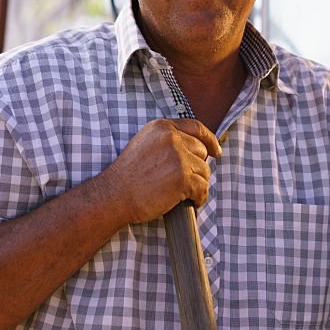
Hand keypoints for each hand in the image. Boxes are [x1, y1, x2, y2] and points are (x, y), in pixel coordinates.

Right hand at [98, 118, 220, 223]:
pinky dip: (199, 198)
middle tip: (183, 182)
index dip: (209, 140)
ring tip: (181, 193)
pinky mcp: (183, 177)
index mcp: (162, 127)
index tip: (216, 151)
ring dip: (197, 184)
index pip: (196, 127)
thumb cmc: (128, 176)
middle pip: (202, 151)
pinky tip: (190, 202)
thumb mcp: (145, 145)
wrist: (114, 196)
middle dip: (196, 168)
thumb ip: (167, 140)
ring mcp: (178, 157)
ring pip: (204, 171)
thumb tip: (197, 146)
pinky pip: (203, 188)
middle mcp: (172, 138)